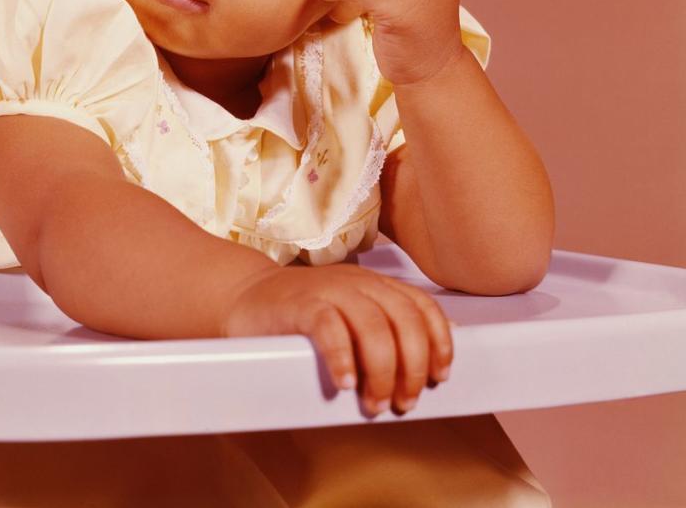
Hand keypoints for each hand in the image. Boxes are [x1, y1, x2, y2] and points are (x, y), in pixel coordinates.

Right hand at [222, 262, 452, 414]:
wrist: (246, 296)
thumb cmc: (304, 317)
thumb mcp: (351, 317)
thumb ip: (382, 332)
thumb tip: (426, 369)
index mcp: (375, 285)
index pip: (422, 306)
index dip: (439, 342)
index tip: (439, 378)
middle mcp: (358, 283)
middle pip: (404, 319)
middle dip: (412, 367)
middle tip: (402, 403)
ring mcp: (328, 290)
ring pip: (373, 325)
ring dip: (382, 370)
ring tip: (374, 403)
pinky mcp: (300, 304)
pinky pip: (329, 326)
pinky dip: (342, 357)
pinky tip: (344, 383)